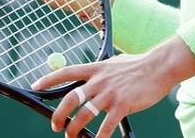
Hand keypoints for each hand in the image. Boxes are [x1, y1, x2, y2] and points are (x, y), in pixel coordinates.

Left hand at [31, 50, 176, 137]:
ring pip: (84, 115)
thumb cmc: (137, 66)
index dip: (49, 79)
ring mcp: (110, 93)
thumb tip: (89, 76)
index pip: (66, 72)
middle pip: (71, 98)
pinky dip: (100, 137)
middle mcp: (99, 81)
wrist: (158, 67)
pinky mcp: (122, 105)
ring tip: (72, 136)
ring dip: (75, 129)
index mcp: (95, 69)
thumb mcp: (113, 63)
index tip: (35, 85)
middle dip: (59, 114)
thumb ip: (99, 71)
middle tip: (55, 125)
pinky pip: (106, 126)